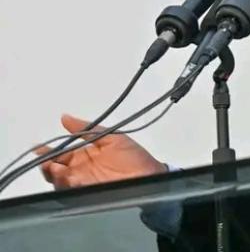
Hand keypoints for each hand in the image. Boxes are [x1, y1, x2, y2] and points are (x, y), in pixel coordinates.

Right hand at [36, 114, 166, 189]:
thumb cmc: (134, 156)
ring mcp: (84, 183)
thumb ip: (88, 129)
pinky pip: (72, 192)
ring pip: (60, 182)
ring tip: (56, 168)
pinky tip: (69, 178)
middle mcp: (81, 170)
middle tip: (46, 160)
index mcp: (85, 155)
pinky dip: (67, 185)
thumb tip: (64, 117)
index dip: (48, 151)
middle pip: (56, 170)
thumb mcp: (112, 137)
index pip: (61, 154)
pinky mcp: (89, 194)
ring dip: (55, 175)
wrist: (149, 175)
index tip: (38, 147)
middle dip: (47, 165)